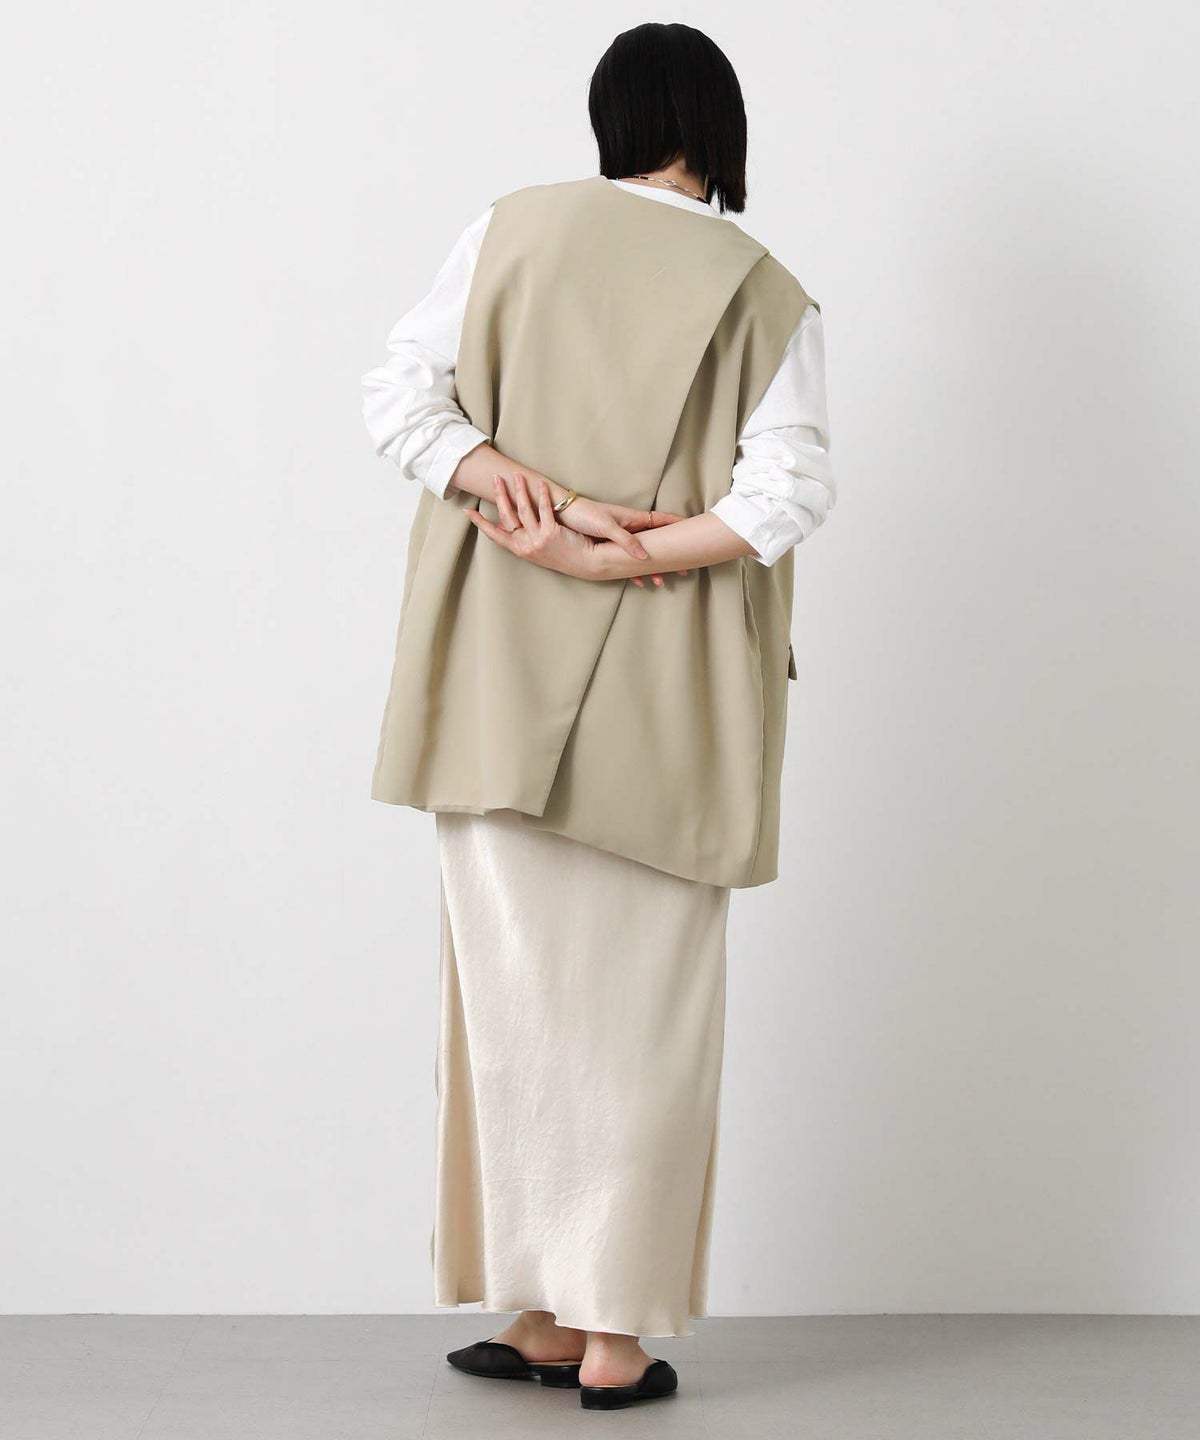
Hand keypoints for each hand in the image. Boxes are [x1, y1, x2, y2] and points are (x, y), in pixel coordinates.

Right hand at [465, 473, 603, 579]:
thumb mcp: (536, 551)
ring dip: (520, 490)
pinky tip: (540, 484)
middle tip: (497, 478)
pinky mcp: (551, 532)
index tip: (468, 512)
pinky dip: (541, 495)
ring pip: (524, 510)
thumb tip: (505, 527)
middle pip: (507, 516)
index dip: (480, 523)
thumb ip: (522, 540)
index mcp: (519, 550)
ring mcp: (537, 539)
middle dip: (500, 495)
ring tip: (518, 476)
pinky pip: (543, 509)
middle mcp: (525, 545)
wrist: (585, 564)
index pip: (494, 535)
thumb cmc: (562, 555)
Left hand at [557, 495, 690, 588]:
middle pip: (656, 541)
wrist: (561, 512)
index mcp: (632, 519)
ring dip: (653, 567)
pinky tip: (637, 580)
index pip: (661, 521)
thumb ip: (625, 541)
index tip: (693, 532)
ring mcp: (620, 537)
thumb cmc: (583, 515)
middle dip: (670, 555)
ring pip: (644, 553)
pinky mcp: (609, 544)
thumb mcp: (606, 526)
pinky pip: (628, 559)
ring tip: (662, 582)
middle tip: (684, 569)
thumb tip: (644, 557)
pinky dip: (635, 570)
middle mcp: (629, 527)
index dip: (677, 526)